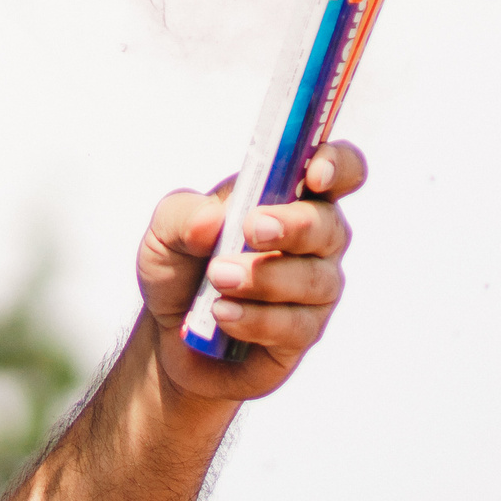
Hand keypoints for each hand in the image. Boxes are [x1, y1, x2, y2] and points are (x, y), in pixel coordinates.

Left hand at [138, 141, 363, 401]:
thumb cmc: (179, 269)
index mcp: (286, 198)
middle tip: (251, 230)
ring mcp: (313, 288)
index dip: (337, 165)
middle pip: (329, 226)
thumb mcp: (163, 233)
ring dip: (264, 277)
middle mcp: (312, 240)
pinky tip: (222, 314)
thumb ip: (182, 215)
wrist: (167, 335)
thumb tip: (214, 218)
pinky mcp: (303, 332)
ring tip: (218, 278)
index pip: (337, 172)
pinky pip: (295, 325)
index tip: (314, 174)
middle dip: (293, 226)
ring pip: (314, 280)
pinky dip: (255, 319)